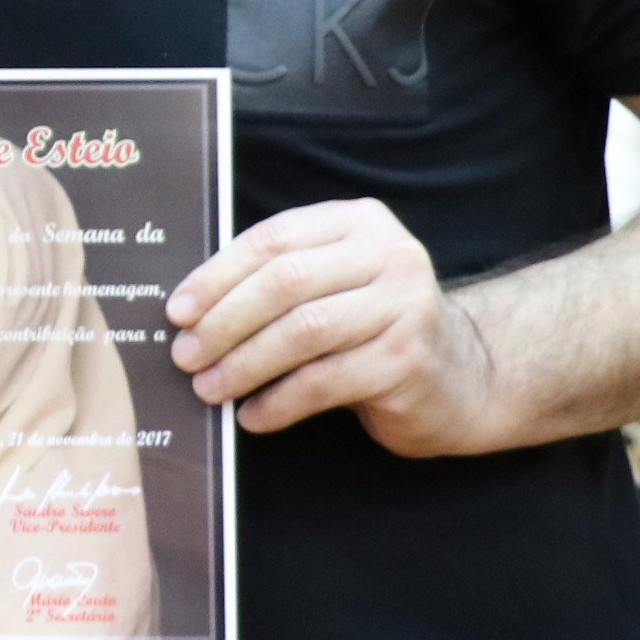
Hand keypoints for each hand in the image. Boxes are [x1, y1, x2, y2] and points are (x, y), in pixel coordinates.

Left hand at [167, 198, 509, 456]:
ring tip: (209, 388)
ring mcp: (405, 307)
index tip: (177, 311)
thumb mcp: (334, 284)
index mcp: (359, 223)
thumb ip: (279, 279)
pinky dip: (278, 402)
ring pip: (302, 333)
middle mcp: (388, 255)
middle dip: (223, 322)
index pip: (273, 240)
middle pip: (284, 284)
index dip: (217, 276)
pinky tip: (252, 416)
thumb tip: (189, 311)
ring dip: (244, 365)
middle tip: (185, 355)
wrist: (462, 376)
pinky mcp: (408, 361)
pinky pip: (324, 382)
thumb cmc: (373, 328)